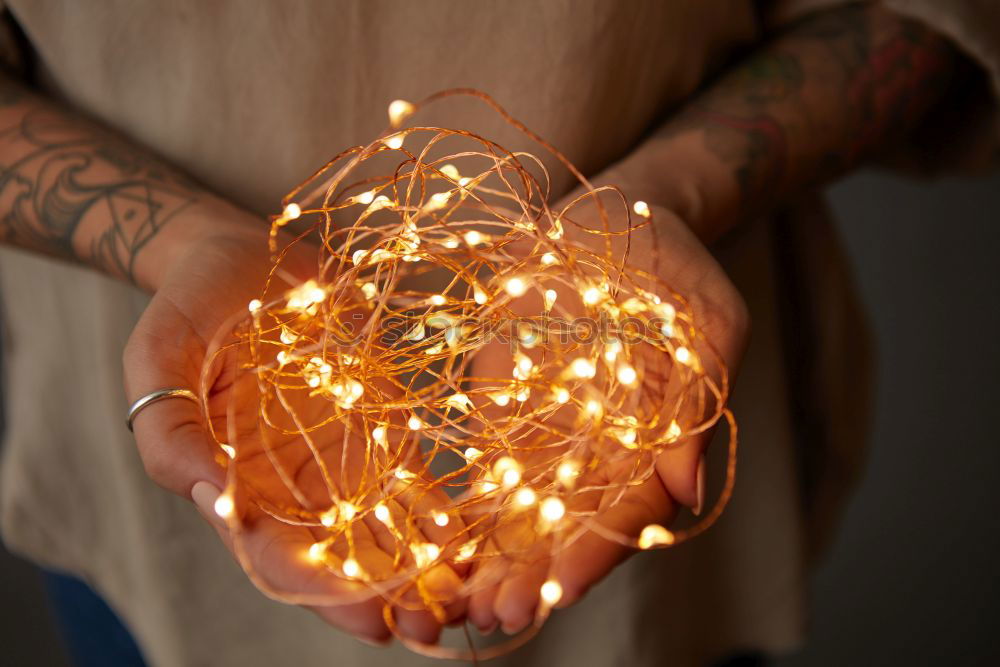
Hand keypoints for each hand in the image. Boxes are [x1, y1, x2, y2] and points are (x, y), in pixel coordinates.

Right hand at [122, 213, 463, 644]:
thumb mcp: (159, 358)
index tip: (368, 619)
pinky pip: (408, 481)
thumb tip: (212, 494)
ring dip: (421, 568)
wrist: (244, 257)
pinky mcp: (377, 429)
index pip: (278, 556)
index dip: (321, 593)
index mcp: (237, 482)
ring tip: (464, 595)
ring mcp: (338, 459)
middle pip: (339, 559)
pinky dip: (436, 513)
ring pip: (382, 531)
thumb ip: (169, 429)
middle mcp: (290, 485)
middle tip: (430, 626)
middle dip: (385, 597)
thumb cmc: (193, 305)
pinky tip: (469, 536)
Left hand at [464, 202, 748, 633]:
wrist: (611, 219)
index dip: (597, 548)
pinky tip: (442, 546)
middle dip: (536, 571)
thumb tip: (689, 492)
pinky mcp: (510, 410)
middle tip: (499, 613)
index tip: (560, 587)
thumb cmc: (672, 262)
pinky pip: (492, 468)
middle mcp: (605, 447)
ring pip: (527, 511)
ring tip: (463, 602)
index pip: (630, 507)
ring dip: (497, 557)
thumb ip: (699, 402)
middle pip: (571, 524)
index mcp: (659, 436)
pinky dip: (470, 509)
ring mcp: (555, 432)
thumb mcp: (706, 319)